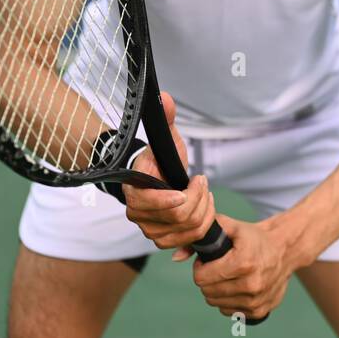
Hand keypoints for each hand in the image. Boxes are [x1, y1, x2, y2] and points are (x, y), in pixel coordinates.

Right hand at [122, 93, 216, 255]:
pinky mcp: (164, 240)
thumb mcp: (166, 139)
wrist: (155, 181)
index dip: (175, 198)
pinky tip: (204, 208)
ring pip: (188, 229)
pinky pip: (190, 240)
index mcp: (133, 190)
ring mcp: (150, 230)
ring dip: (205, 210)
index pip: (150, 202)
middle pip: (179, 216)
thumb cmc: (160, 161)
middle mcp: (138, 215)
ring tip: (204, 193)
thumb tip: (165, 97)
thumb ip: (165, 119)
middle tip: (201, 181)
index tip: (193, 181)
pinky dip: (204, 224)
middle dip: (199, 197)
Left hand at [192, 213, 293, 320]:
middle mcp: (251, 285)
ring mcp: (256, 301)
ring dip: (216, 291)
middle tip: (217, 268)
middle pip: (207, 292)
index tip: (207, 261)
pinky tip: (237, 286)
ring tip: (227, 276)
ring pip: (216, 303)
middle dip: (207, 279)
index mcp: (243, 263)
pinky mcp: (259, 312)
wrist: (285, 250)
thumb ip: (202, 236)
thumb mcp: (231, 227)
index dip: (200, 268)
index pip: (202, 278)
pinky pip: (228, 311)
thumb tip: (176, 257)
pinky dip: (228, 300)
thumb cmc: (253, 237)